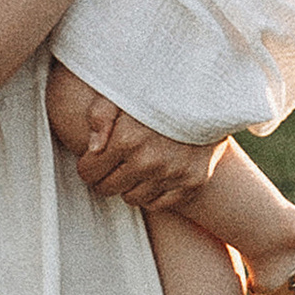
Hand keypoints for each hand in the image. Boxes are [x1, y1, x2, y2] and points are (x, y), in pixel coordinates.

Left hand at [69, 96, 228, 215]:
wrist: (208, 93)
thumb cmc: (157, 90)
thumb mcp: (121, 92)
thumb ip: (99, 115)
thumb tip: (92, 148)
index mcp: (127, 139)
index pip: (88, 172)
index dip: (87, 166)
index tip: (91, 159)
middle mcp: (149, 161)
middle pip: (107, 188)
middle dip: (103, 178)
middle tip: (110, 165)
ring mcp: (173, 174)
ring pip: (132, 199)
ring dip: (127, 186)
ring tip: (132, 167)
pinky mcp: (192, 182)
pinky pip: (158, 204)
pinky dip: (152, 193)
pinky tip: (152, 175)